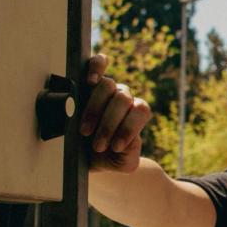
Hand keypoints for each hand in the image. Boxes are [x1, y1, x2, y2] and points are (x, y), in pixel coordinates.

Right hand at [81, 54, 150, 171]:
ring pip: (108, 85)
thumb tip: (126, 142)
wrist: (86, 156)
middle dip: (109, 126)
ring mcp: (108, 87)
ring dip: (95, 110)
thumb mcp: (123, 163)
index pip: (141, 110)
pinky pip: (98, 62)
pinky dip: (95, 67)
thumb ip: (130, 155)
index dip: (128, 128)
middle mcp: (124, 97)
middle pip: (123, 99)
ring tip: (85, 131)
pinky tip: (89, 81)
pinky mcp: (88, 81)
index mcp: (137, 113)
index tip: (115, 147)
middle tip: (97, 145)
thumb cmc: (105, 156)